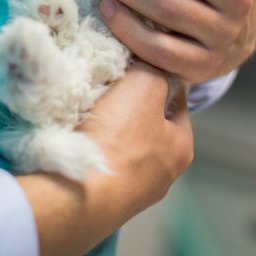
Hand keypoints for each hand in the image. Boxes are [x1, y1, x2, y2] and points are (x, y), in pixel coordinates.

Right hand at [17, 62, 191, 255]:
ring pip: (120, 142)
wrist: (75, 192)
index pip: (177, 100)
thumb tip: (147, 58)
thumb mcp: (145, 85)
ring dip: (106, 123)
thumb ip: (153, 67)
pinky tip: (76, 131)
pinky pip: (98, 158)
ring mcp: (128, 190)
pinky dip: (89, 143)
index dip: (159, 76)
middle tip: (110, 81)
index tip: (138, 61)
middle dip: (129, 100)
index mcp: (181, 148)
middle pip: (146, 121)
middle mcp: (160, 174)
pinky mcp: (99, 197)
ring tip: (88, 105)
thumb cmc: (118, 138)